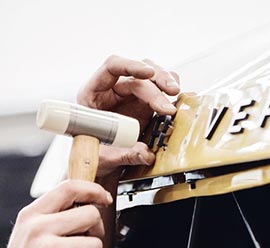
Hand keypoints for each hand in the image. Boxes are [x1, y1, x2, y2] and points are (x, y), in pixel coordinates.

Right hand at [0, 180, 111, 247]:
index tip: (103, 198)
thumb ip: (49, 222)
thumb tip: (83, 209)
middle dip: (96, 232)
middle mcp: (39, 227)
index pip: (69, 187)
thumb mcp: (26, 240)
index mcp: (30, 217)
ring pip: (96, 244)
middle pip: (90, 214)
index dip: (93, 190)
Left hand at [77, 55, 180, 178]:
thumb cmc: (94, 153)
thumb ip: (124, 154)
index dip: (130, 66)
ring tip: (175, 93)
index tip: (148, 74)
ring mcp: (129, 95)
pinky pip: (159, 88)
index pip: (112, 67)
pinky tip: (175, 99)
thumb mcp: (104, 157)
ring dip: (166, 81)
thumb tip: (145, 154)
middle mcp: (113, 89)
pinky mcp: (143, 103)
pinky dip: (168, 91)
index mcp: (94, 93)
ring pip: (151, 76)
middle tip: (170, 97)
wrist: (100, 160)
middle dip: (157, 83)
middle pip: (137, 74)